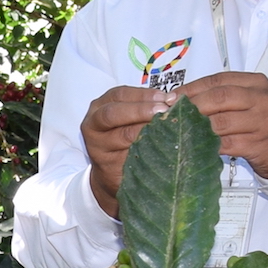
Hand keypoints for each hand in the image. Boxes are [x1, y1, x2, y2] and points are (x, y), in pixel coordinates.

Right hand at [82, 84, 166, 215]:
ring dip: (146, 130)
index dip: (143, 95)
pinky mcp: (106, 166)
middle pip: (113, 113)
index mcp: (99, 107)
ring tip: (167, 126)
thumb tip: (174, 100)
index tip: (164, 97)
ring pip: (123, 136)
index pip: (119, 95)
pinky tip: (161, 147)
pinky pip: (129, 156)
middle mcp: (93, 125)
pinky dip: (147, 150)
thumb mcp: (128, 118)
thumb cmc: (124, 139)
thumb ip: (145, 107)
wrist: (111, 173)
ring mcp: (98, 147)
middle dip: (140, 110)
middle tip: (164, 110)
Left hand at [180, 71, 267, 178]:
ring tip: (180, 130)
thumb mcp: (249, 100)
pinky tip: (195, 145)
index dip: (192, 88)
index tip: (172, 97)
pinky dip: (207, 145)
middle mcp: (262, 99)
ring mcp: (263, 123)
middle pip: (219, 98)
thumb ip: (222, 95)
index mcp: (256, 83)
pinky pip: (227, 144)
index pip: (218, 80)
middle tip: (173, 114)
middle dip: (192, 106)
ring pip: (221, 122)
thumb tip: (181, 98)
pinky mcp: (259, 145)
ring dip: (196, 127)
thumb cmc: (262, 121)